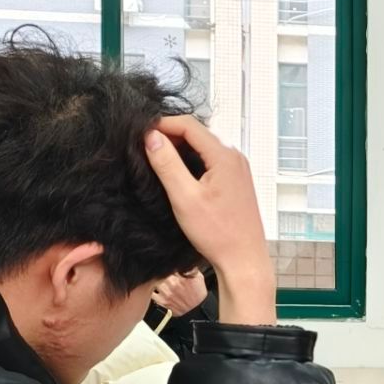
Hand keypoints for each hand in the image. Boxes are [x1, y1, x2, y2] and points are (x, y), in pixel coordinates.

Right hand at [144, 116, 274, 324]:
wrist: (244, 260)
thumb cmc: (217, 233)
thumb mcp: (184, 198)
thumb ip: (167, 164)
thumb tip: (151, 136)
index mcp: (224, 156)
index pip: (189, 125)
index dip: (162, 124)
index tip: (139, 132)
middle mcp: (235, 156)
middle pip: (197, 132)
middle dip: (170, 134)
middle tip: (144, 145)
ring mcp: (238, 168)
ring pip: (204, 146)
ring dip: (180, 147)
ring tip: (156, 157)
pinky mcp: (237, 180)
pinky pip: (211, 160)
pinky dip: (192, 160)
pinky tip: (177, 173)